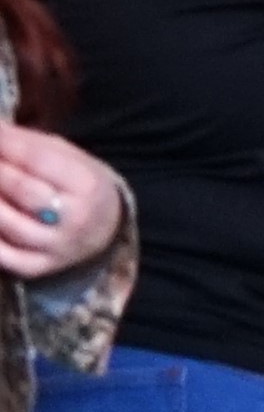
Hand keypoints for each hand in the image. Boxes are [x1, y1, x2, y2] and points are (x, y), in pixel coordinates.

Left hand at [0, 122, 125, 282]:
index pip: (39, 159)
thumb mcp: (71, 159)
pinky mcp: (39, 267)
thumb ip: (31, 146)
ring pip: (7, 223)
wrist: (105, 230)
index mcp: (87, 185)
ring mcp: (56, 247)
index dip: (8, 144)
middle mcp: (75, 219)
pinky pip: (4, 256)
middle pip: (22, 190)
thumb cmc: (80, 187)